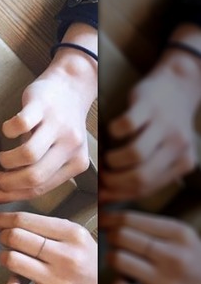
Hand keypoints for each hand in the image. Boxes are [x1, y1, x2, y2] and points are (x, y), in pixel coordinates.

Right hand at [0, 24, 96, 204]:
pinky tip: (7, 131)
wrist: (70, 86)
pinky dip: (7, 131)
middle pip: (34, 177)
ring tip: (2, 157)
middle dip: (8, 183)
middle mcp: (71, 146)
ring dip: (7, 160)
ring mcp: (57, 125)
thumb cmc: (58, 124)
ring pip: (27, 155)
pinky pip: (19, 126)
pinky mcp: (42, 107)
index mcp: (76, 163)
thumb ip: (37, 170)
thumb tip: (1, 192)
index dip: (11, 196)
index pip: (41, 189)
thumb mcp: (57, 151)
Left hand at [0, 211, 97, 283]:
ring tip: (11, 259)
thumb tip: (7, 219)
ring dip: (3, 258)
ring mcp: (59, 280)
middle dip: (2, 236)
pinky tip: (17, 281)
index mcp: (71, 234)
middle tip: (4, 239)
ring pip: (11, 260)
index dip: (1, 218)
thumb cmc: (85, 262)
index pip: (24, 219)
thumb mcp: (75, 237)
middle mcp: (66, 256)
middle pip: (14, 236)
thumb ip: (46, 227)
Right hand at [101, 25, 200, 201]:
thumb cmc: (161, 125)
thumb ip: (140, 174)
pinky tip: (110, 132)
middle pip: (140, 177)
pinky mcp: (149, 106)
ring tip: (106, 159)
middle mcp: (178, 146)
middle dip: (113, 182)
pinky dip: (113, 133)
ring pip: (134, 156)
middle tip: (100, 178)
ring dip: (112, 161)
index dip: (118, 194)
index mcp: (182, 163)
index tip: (101, 194)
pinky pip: (126, 127)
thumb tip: (107, 198)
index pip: (146, 189)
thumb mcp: (161, 152)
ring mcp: (165, 126)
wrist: (176, 86)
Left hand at [101, 210, 200, 283]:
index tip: (103, 222)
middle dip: (111, 238)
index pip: (129, 219)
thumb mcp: (179, 237)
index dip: (108, 219)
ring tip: (121, 263)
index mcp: (178, 234)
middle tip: (115, 244)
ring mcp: (167, 280)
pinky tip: (125, 283)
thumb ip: (148, 226)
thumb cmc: (189, 261)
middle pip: (120, 236)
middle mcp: (174, 256)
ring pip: (118, 259)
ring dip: (112, 260)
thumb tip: (105, 216)